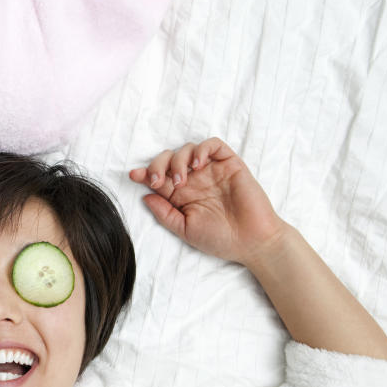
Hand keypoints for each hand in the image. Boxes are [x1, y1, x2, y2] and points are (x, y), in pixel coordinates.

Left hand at [129, 138, 285, 265]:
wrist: (253, 242)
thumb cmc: (221, 239)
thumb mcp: (185, 229)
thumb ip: (164, 213)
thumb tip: (145, 196)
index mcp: (182, 196)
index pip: (159, 178)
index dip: (145, 173)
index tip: (134, 175)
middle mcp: (195, 180)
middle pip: (169, 159)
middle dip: (158, 165)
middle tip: (158, 181)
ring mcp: (212, 171)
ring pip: (188, 149)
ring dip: (178, 160)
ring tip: (181, 180)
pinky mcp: (230, 164)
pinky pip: (213, 145)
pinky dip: (202, 149)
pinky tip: (198, 164)